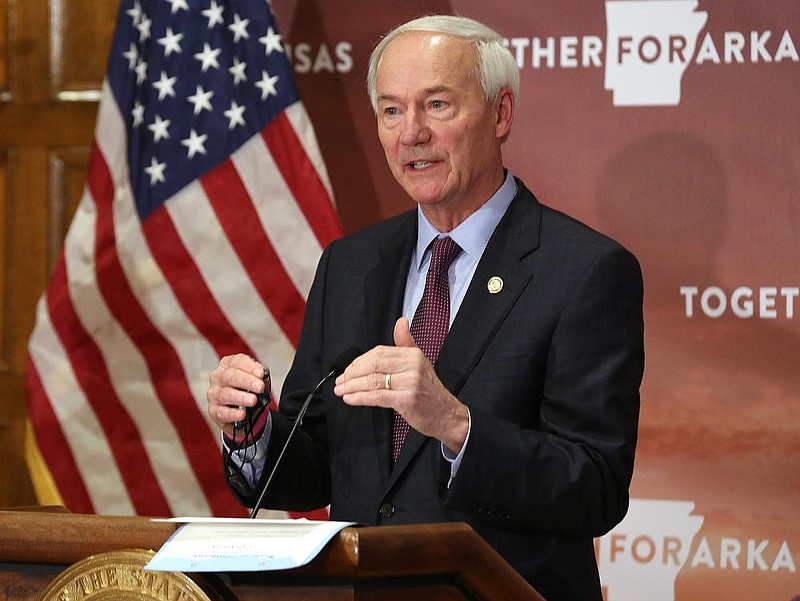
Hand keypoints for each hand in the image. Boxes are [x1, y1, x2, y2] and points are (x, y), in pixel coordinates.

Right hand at [206, 353, 269, 436]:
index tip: (261, 373)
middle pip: (230, 376)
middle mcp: (218, 377)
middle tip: (259, 387)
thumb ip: (260, 375)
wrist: (245, 411)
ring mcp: (214, 394)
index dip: (250, 367)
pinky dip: (233, 414)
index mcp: (228, 365)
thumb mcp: (256, 379)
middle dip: (247, 381)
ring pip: (225, 394)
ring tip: (253, 400)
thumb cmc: (248, 390)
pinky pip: (222, 412)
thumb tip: (263, 374)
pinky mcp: (213, 411)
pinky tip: (242, 414)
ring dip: (241, 397)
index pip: (237, 361)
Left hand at [333, 317, 468, 452]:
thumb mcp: (420, 362)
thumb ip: (406, 342)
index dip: (359, 361)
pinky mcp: (407, 400)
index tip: (348, 370)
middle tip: (340, 381)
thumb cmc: (429, 391)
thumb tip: (401, 322)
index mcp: (413, 355)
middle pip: (373, 364)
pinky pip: (377, 396)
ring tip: (341, 390)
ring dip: (352, 386)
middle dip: (352, 373)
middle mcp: (412, 366)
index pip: (378, 352)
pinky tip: (351, 399)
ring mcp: (410, 383)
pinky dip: (360, 397)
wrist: (447, 415)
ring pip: (373, 381)